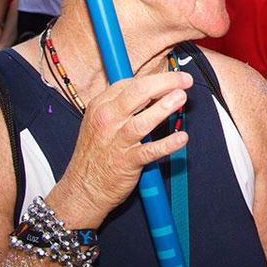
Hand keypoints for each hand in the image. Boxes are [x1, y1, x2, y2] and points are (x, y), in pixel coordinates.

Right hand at [53, 71, 192, 226]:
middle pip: (138, 93)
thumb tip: (154, 91)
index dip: (156, 78)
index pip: (130, 83)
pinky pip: (150, 151)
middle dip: (165, 82)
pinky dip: (167, 144)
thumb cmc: (95, 153)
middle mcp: (107, 120)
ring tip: (181, 98)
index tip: (173, 78)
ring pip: (143, 120)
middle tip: (184, 80)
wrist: (82, 188)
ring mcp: (117, 141)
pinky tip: (181, 138)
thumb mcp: (100, 121)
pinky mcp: (127, 162)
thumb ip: (123, 105)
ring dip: (165, 107)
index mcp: (100, 106)